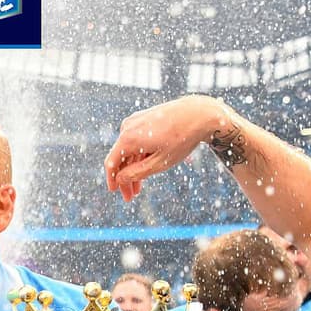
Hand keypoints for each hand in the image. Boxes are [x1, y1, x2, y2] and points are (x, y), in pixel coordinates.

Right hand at [104, 94, 232, 200]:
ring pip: (128, 150)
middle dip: (124, 178)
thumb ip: (136, 173)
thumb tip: (120, 179)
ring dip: (132, 168)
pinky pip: (135, 141)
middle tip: (130, 197)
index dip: (111, 180)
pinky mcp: (143, 119)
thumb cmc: (181, 139)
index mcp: (128, 138)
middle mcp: (127, 127)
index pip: (111, 163)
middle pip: (120, 158)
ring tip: (139, 188)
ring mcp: (135, 121)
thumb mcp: (159, 163)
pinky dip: (138, 156)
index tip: (114, 192)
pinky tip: (145, 169)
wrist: (199, 113)